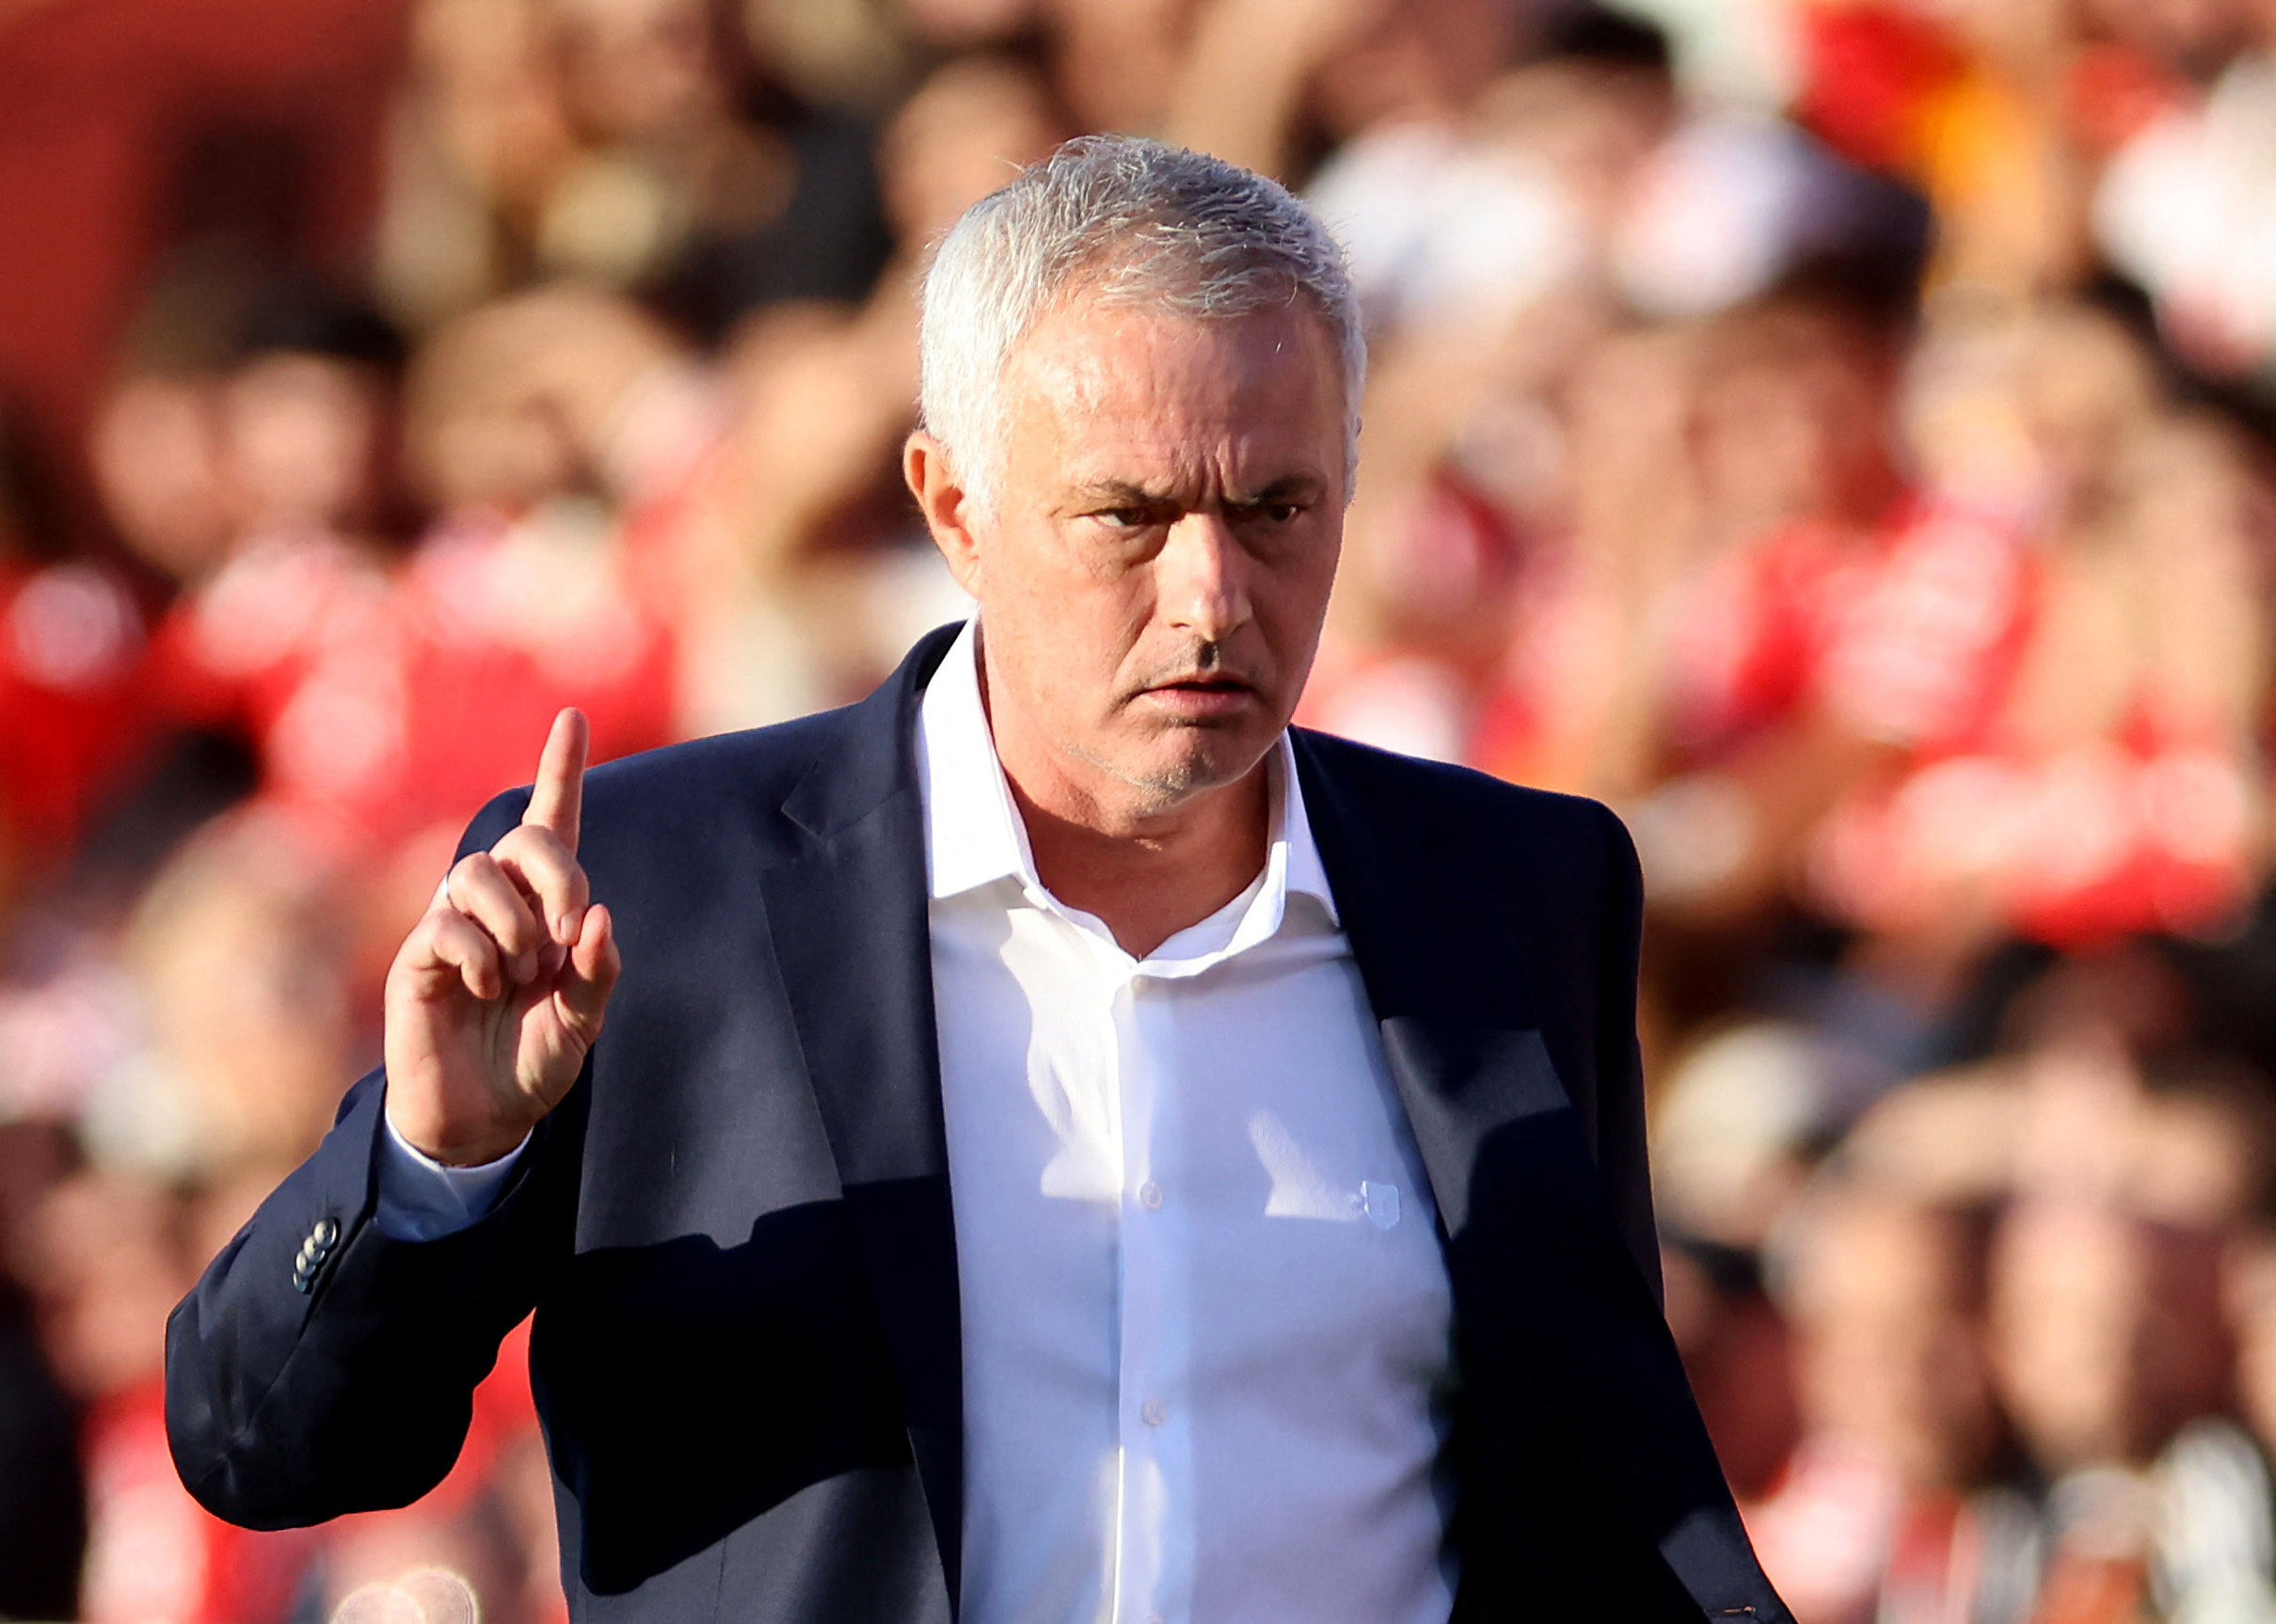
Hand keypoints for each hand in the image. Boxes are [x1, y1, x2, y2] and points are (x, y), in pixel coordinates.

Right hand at [383, 709, 620, 1165]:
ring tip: (521, 976)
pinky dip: (481, 956)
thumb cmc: (535, 1061)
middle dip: (557, 876)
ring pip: (476, 873)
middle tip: (567, 932)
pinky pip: (446, 925)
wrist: (484, 1120)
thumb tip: (599, 916)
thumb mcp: (584, 1022)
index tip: (573, 715)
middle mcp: (498, 903)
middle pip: (523, 839)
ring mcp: (454, 924)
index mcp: (547, 907)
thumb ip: (599, 972)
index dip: (561, 769)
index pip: (552, 823)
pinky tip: (488, 990)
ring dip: (514, 925)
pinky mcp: (420, 956)